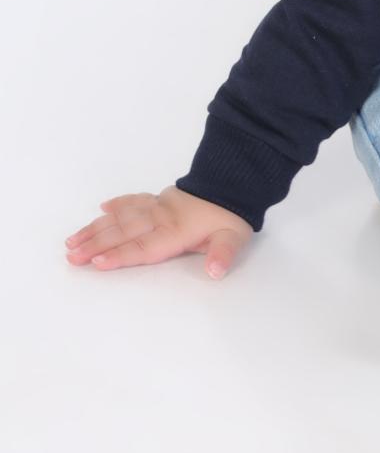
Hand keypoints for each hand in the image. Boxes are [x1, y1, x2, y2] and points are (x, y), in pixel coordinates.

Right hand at [64, 185, 252, 278]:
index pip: (143, 247)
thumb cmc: (231, 215)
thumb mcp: (234, 236)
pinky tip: (102, 209)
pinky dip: (118, 204)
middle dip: (96, 245)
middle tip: (71, 255)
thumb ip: (223, 254)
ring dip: (97, 228)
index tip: (96, 262)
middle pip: (124, 233)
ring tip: (74, 240)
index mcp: (176, 231)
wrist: (235, 181)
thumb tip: (216, 271)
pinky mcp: (160, 198)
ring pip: (122, 217)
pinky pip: (134, 200)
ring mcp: (158, 206)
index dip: (120, 255)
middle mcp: (161, 218)